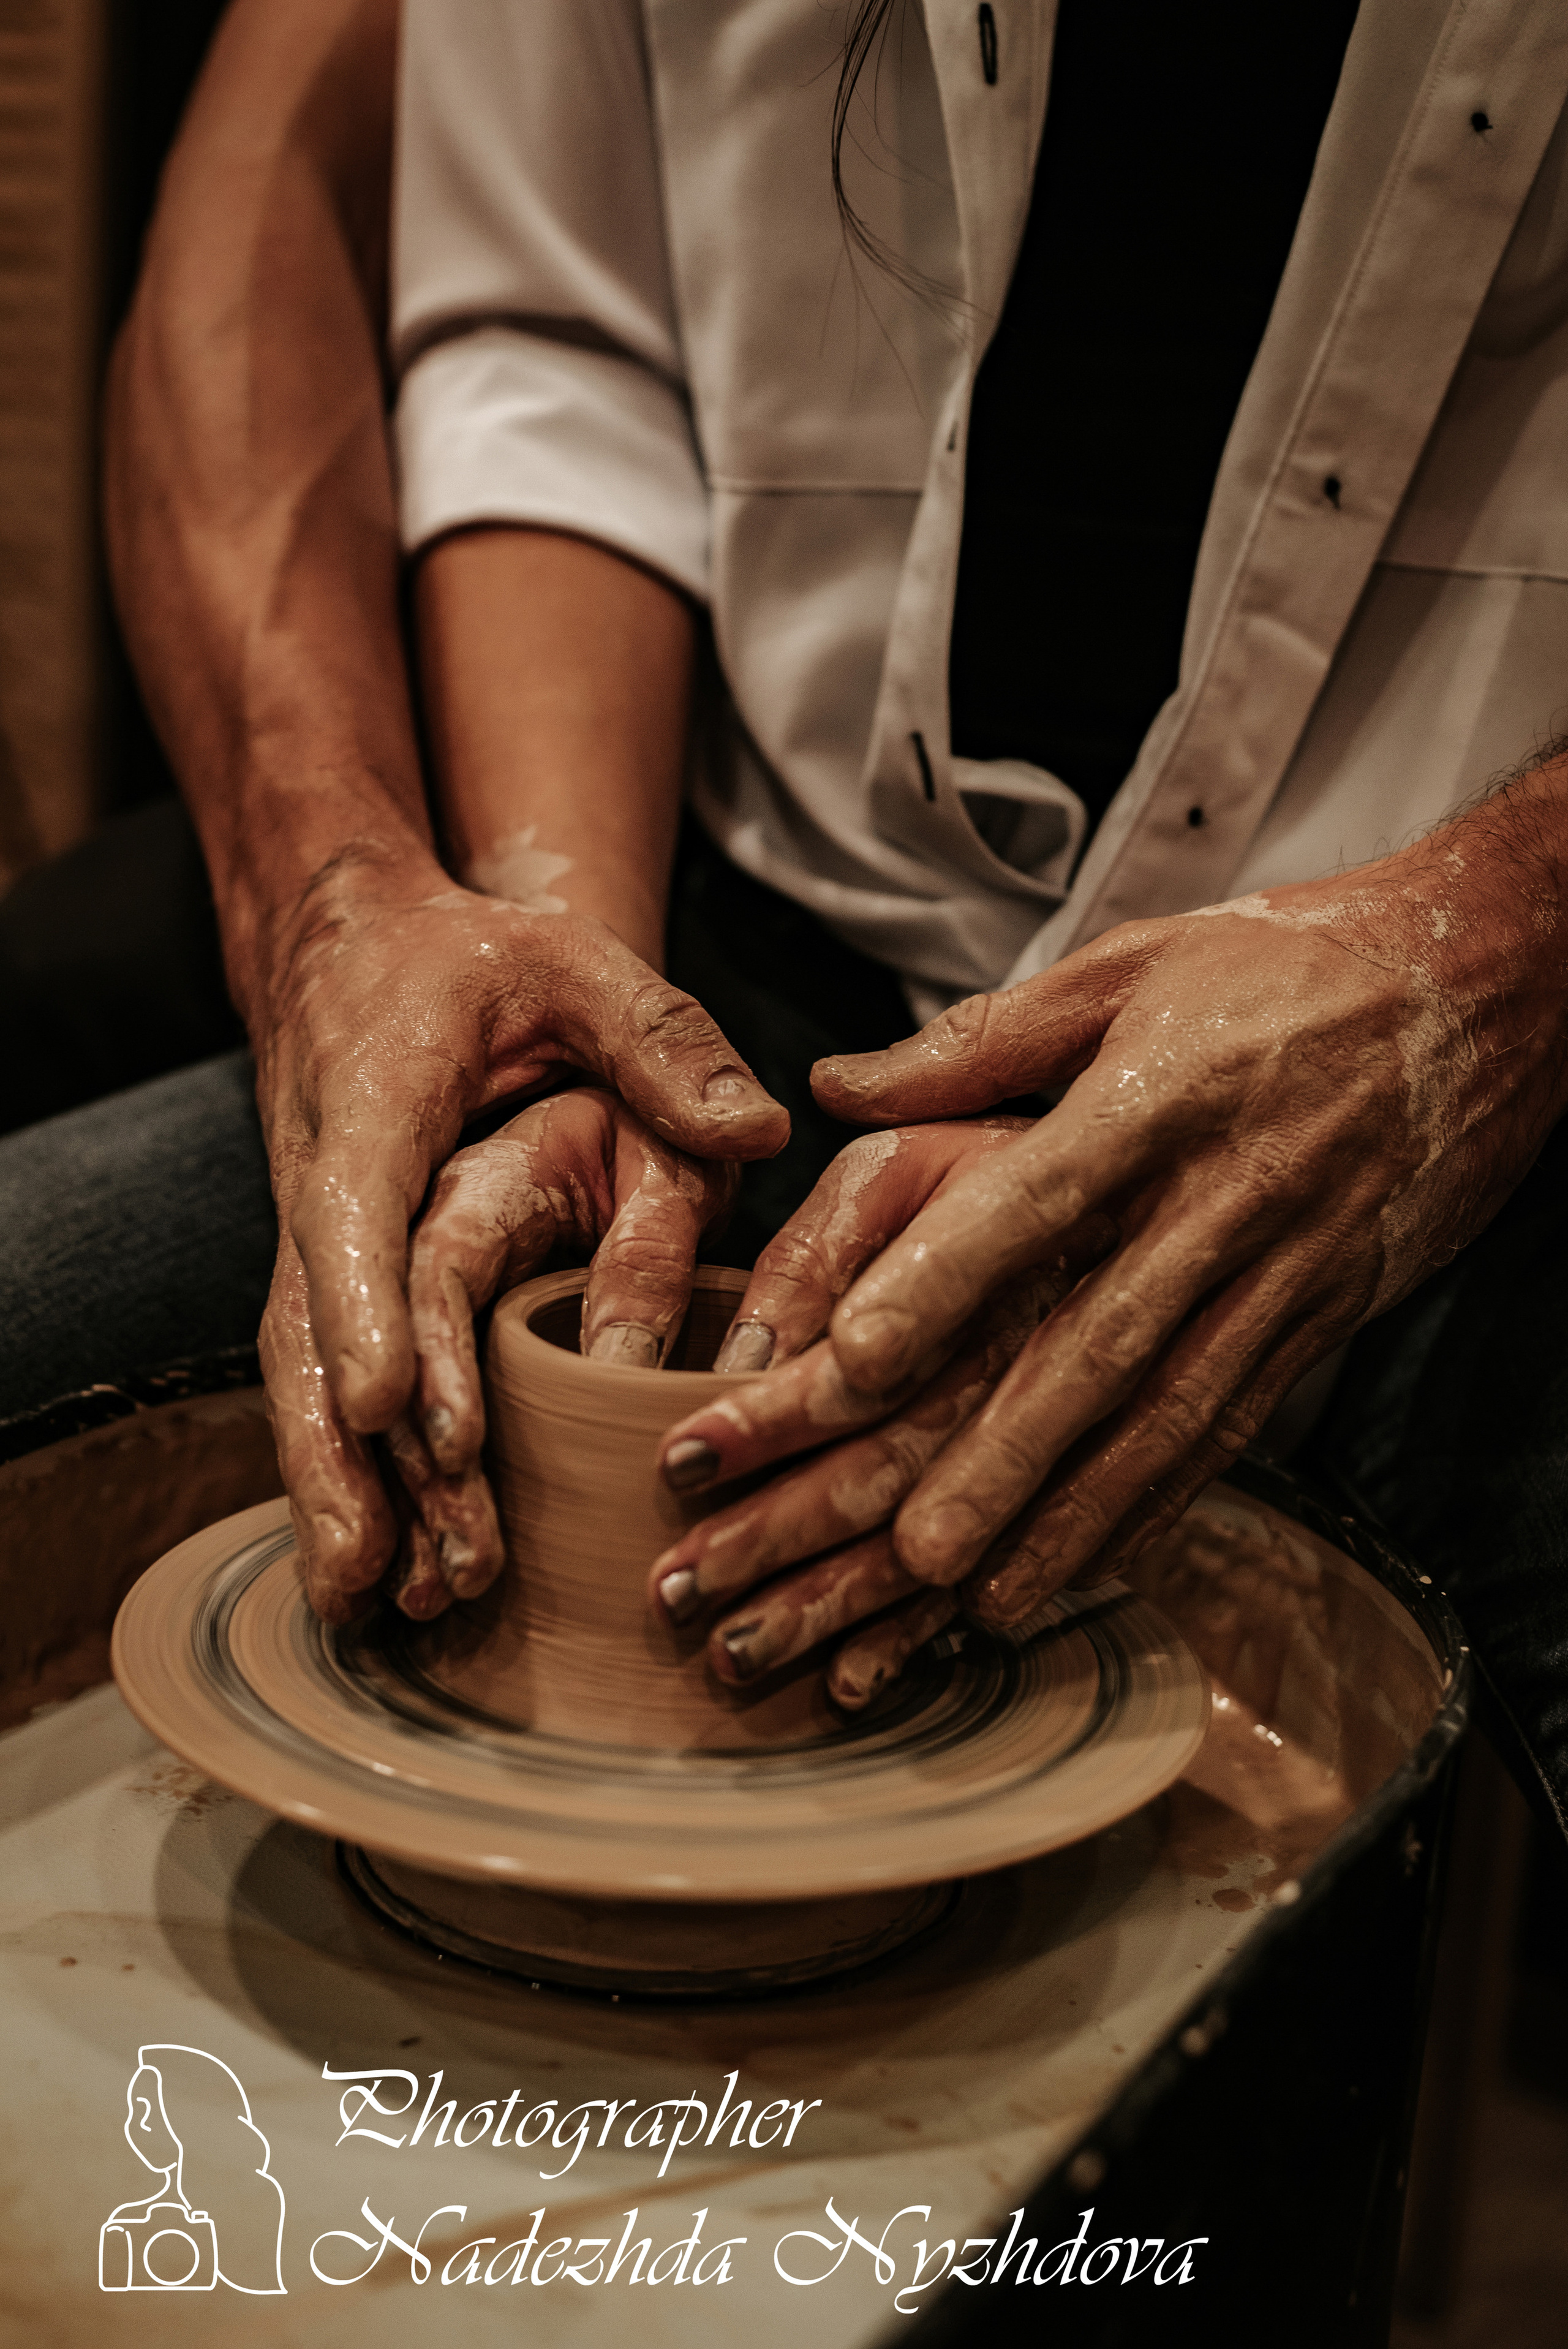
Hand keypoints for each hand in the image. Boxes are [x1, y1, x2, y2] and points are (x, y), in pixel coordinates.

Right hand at [256, 859, 786, 1618]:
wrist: (351, 944)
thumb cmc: (474, 957)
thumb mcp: (577, 966)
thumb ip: (665, 1042)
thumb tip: (763, 1128)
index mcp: (379, 1102)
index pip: (362, 1214)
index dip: (375, 1317)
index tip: (399, 1413)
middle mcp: (323, 1182)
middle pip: (311, 1329)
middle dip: (345, 1454)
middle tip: (389, 1565)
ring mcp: (311, 1237)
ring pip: (300, 1374)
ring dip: (331, 1490)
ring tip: (367, 1600)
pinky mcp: (324, 1278)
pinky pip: (317, 1383)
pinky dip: (336, 1474)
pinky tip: (367, 1570)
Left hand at [654, 768, 1567, 1691]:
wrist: (1485, 985)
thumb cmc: (1286, 966)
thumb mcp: (1131, 964)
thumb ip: (980, 1040)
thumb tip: (834, 1085)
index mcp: (1157, 1094)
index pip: (1037, 1198)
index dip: (944, 1280)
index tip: (851, 1357)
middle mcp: (1223, 1195)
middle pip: (1102, 1341)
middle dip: (1005, 1454)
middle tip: (910, 1546)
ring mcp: (1284, 1267)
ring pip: (1172, 1412)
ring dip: (1079, 1513)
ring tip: (988, 1597)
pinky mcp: (1325, 1312)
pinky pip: (1236, 1423)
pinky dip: (1163, 1502)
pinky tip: (1094, 1562)